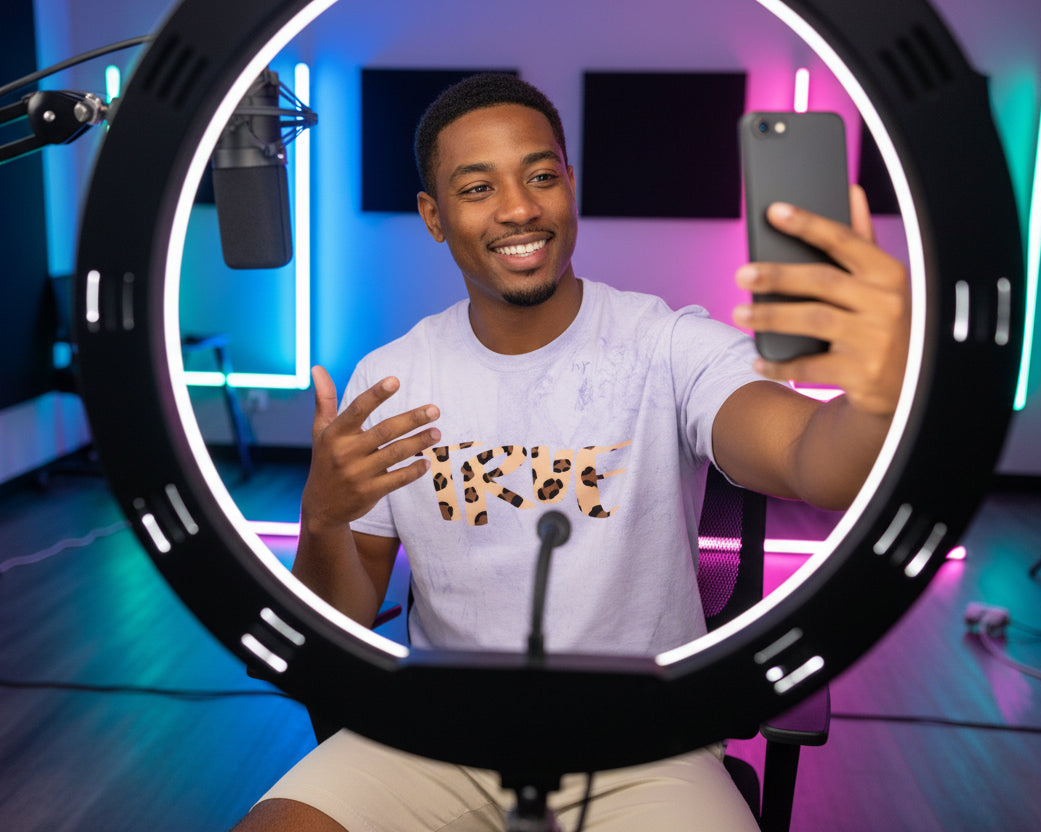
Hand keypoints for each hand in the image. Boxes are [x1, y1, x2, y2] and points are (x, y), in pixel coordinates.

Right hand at [301, 366, 440, 530]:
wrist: (321, 507)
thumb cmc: (325, 460)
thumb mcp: (321, 431)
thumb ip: (324, 399)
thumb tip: (317, 367)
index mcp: (335, 434)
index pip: (357, 409)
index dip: (376, 394)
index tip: (395, 380)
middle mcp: (345, 453)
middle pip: (384, 431)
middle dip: (412, 419)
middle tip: (435, 410)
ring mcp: (358, 474)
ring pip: (395, 454)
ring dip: (418, 442)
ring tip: (436, 432)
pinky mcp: (369, 492)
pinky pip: (397, 479)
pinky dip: (414, 471)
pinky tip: (428, 462)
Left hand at [732, 185, 909, 417]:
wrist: (909, 385)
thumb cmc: (886, 322)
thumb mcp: (883, 283)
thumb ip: (863, 241)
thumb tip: (852, 192)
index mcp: (888, 274)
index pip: (844, 241)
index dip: (808, 224)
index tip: (773, 212)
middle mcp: (886, 303)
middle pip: (822, 281)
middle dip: (778, 276)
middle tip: (741, 274)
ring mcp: (875, 339)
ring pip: (813, 320)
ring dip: (771, 317)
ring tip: (739, 314)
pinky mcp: (862, 373)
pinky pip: (810, 367)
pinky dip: (780, 364)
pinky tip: (757, 360)